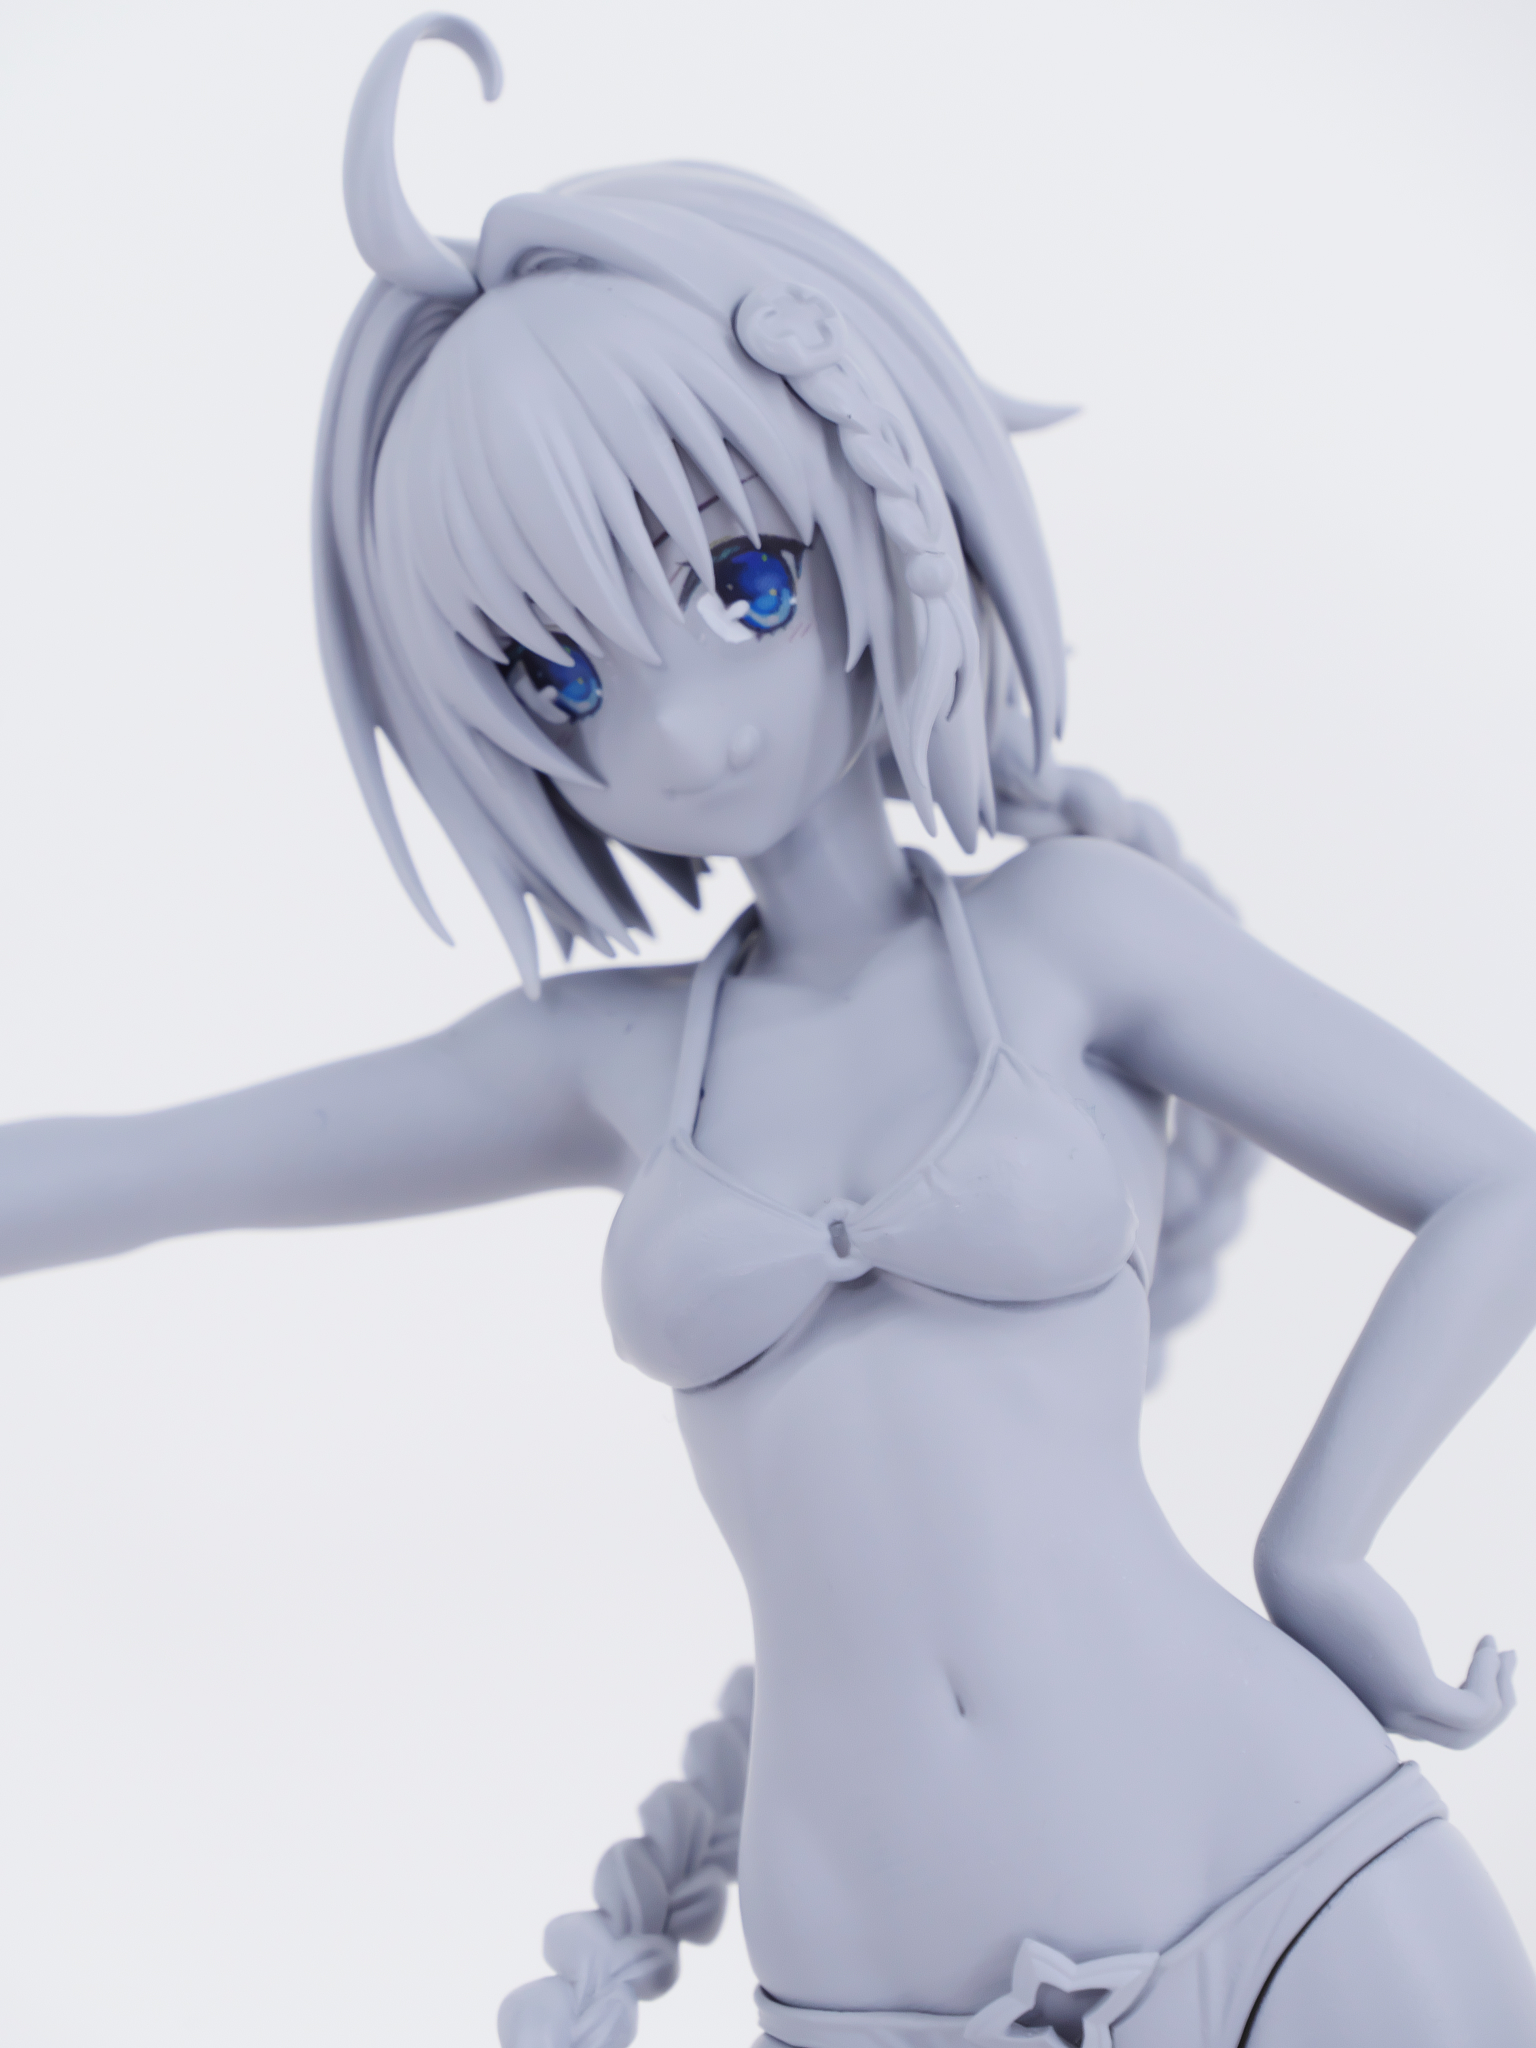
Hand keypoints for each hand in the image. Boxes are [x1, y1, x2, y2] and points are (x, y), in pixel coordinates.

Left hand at [1254, 1548, 1516, 1748]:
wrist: (1302, 1564)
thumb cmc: (1320, 1580)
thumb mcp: (1353, 1616)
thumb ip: (1370, 1638)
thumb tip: (1384, 1631)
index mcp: (1366, 1703)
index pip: (1427, 1725)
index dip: (1464, 1698)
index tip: (1482, 1663)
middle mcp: (1379, 1715)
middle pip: (1457, 1737)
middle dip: (1492, 1704)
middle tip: (1504, 1658)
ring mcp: (1394, 1707)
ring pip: (1471, 1730)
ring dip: (1501, 1694)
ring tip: (1502, 1648)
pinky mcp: (1410, 1689)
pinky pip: (1474, 1708)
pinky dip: (1492, 1680)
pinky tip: (1489, 1642)